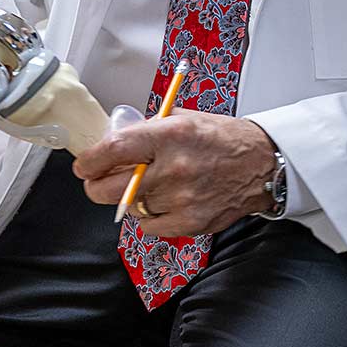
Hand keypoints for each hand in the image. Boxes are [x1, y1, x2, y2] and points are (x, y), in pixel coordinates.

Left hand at [70, 111, 276, 235]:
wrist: (263, 164)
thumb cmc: (223, 139)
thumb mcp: (184, 119)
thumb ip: (148, 131)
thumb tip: (112, 145)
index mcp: (171, 135)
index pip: (113, 150)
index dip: (89, 161)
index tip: (84, 166)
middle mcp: (174, 167)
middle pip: (110, 190)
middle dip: (96, 187)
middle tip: (98, 182)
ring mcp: (182, 199)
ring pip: (131, 208)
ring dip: (133, 199)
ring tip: (154, 186)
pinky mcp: (191, 222)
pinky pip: (150, 227)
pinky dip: (152, 217)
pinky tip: (168, 202)